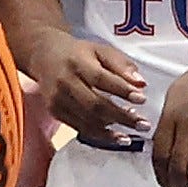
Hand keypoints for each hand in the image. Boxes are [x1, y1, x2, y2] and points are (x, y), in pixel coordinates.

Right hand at [29, 33, 148, 148]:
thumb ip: (121, 64)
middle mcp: (65, 81)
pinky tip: (115, 136)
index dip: (122, 90)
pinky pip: (79, 127)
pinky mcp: (54, 111)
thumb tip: (141, 83)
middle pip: (95, 104)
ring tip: (131, 135)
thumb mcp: (100, 50)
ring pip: (87, 119)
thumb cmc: (78, 53)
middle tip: (143, 124)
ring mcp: (57, 98)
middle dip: (121, 116)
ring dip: (112, 130)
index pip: (101, 78)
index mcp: (77, 62)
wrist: (44, 56)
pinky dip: (99, 134)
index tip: (142, 99)